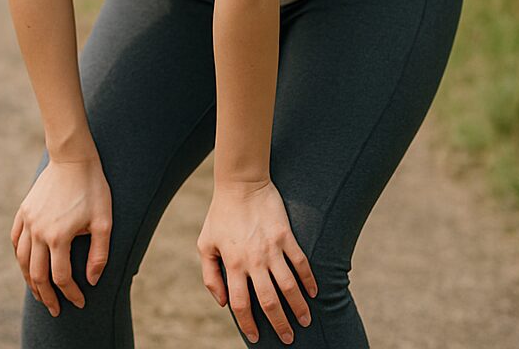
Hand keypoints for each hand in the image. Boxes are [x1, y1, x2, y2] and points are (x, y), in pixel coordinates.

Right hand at [11, 154, 111, 316]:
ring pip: (22, 260)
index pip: (61, 276)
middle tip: (54, 310)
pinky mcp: (24, 211)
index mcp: (58, 236)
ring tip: (38, 293)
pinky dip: (19, 257)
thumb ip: (99, 254)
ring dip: (29, 281)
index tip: (80, 303)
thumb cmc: (92, 189)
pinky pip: (15, 240)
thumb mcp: (104, 222)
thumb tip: (92, 280)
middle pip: (37, 274)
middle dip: (46, 296)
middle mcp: (38, 231)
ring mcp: (28, 221)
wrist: (72, 158)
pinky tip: (26, 265)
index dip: (71, 294)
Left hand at [197, 178, 317, 344]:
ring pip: (289, 286)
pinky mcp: (286, 237)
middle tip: (288, 339)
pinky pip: (301, 263)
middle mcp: (253, 260)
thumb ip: (210, 275)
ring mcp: (272, 249)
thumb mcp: (205, 244)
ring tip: (305, 321)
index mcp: (233, 264)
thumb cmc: (220, 216)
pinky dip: (309, 280)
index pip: (241, 304)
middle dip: (279, 324)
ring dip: (299, 307)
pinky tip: (313, 293)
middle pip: (269, 301)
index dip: (248, 324)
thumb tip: (223, 302)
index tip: (256, 337)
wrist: (240, 185)